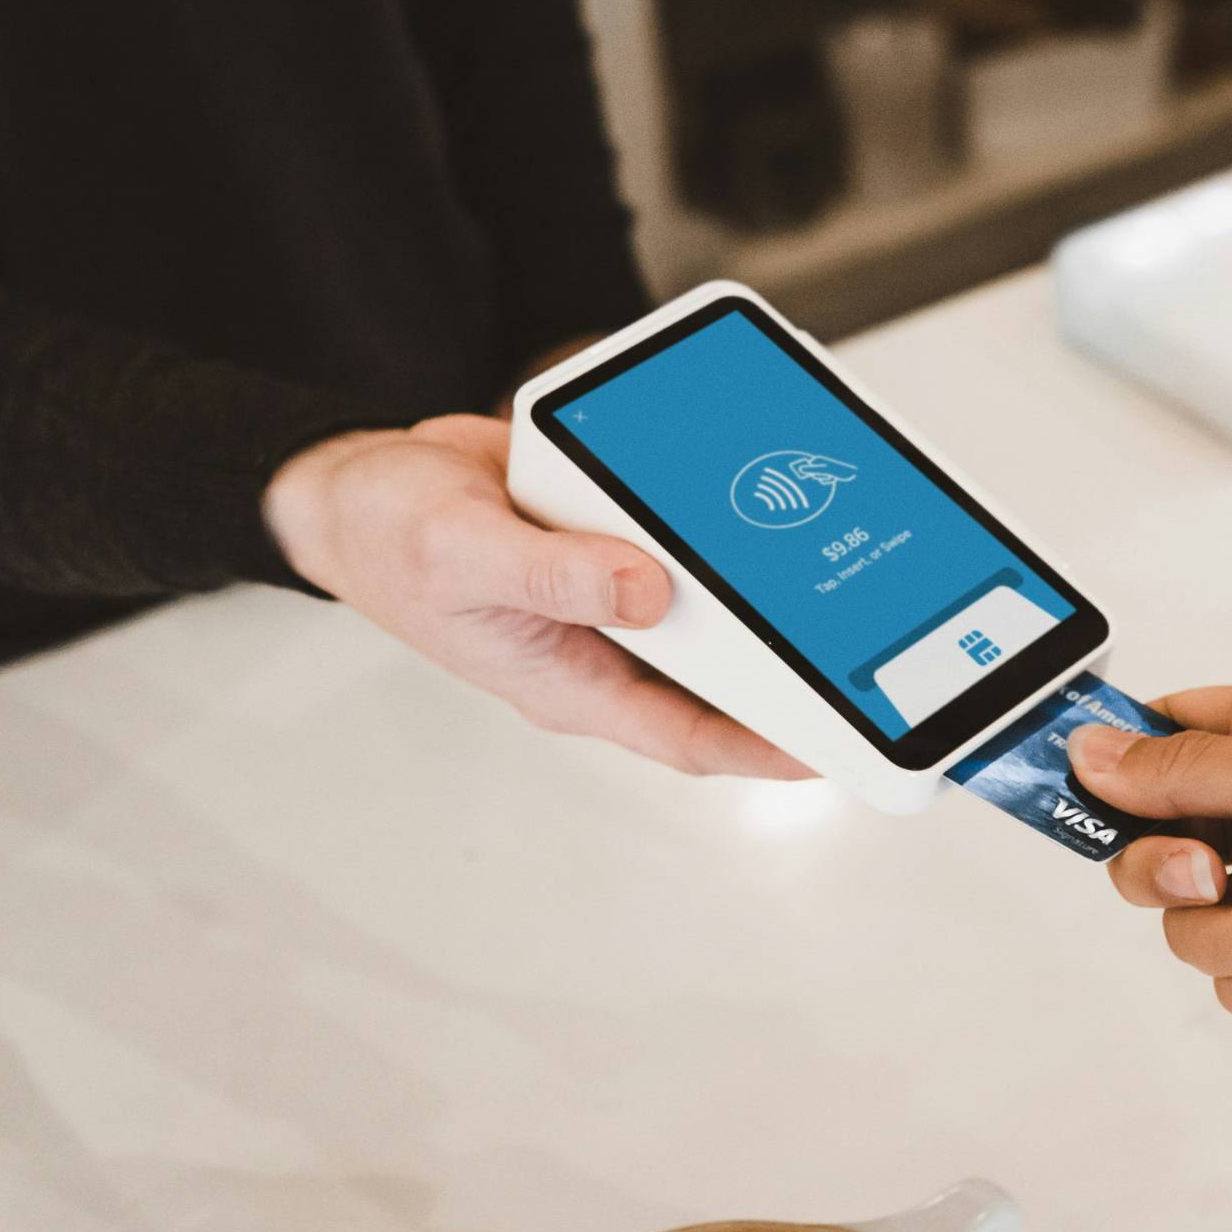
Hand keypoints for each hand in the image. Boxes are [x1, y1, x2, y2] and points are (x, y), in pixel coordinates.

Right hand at [264, 415, 805, 779]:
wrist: (359, 483)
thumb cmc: (389, 538)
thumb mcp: (462, 553)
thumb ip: (555, 574)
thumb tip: (649, 589)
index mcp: (571, 681)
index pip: (688, 737)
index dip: (766, 749)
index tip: (837, 746)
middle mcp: (605, 646)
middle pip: (721, 677)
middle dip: (793, 673)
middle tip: (871, 653)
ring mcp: (615, 592)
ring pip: (711, 607)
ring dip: (766, 592)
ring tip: (841, 573)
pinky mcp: (618, 536)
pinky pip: (685, 540)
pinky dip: (722, 524)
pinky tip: (765, 498)